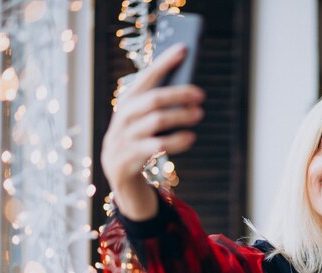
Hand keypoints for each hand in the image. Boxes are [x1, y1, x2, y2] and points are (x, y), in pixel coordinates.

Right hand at [101, 42, 204, 193]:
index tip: (184, 49)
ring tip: (199, 114)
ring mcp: (123, 138)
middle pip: (152, 99)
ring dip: (181, 116)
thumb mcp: (146, 120)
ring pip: (155, 122)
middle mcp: (123, 117)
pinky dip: (175, 141)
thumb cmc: (141, 140)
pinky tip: (191, 137)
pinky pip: (155, 147)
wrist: (120, 175)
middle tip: (201, 95)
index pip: (147, 76)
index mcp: (127, 101)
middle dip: (178, 94)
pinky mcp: (128, 159)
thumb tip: (190, 90)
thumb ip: (161, 105)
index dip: (164, 62)